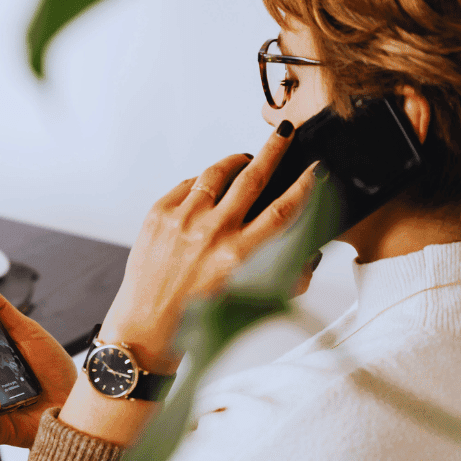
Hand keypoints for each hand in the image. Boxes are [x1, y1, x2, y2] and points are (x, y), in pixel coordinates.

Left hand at [101, 122, 317, 371]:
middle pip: (252, 178)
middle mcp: (212, 233)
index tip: (314, 170)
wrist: (146, 326)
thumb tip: (304, 247)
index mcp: (239, 256)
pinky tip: (207, 191)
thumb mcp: (248, 300)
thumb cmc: (197, 318)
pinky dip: (201, 184)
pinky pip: (187, 185)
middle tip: (283, 134)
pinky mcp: (159, 214)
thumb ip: (280, 272)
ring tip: (244, 160)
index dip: (303, 187)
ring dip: (234, 162)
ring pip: (216, 173)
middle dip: (273, 151)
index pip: (282, 211)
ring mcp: (182, 219)